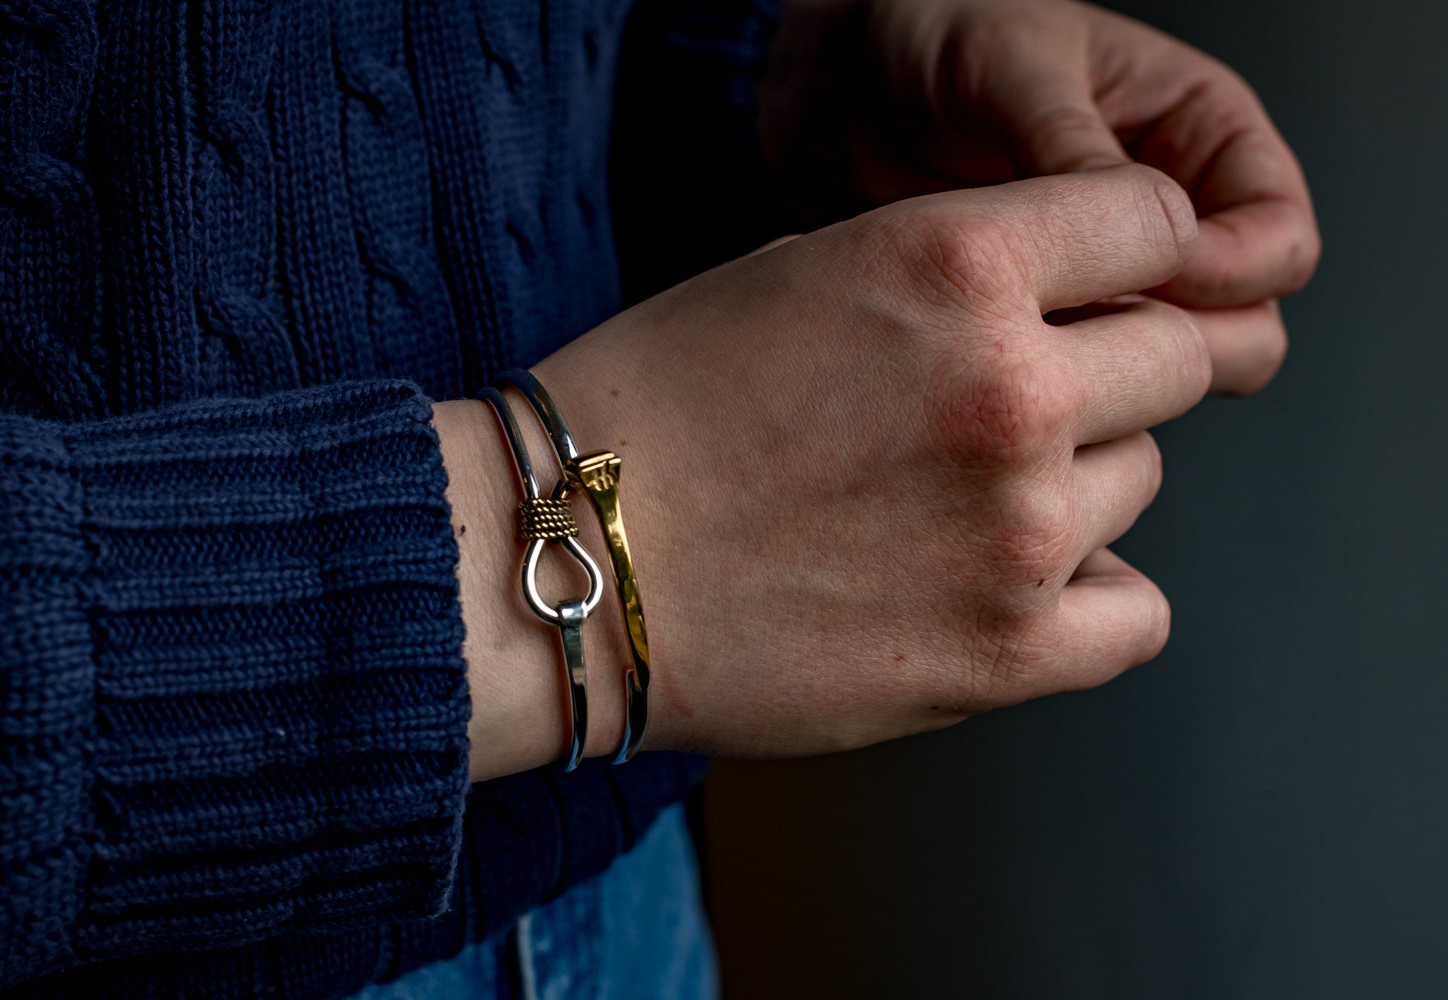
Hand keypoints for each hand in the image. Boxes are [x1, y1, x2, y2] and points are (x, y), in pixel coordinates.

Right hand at [445, 165, 1210, 773]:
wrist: (559, 566)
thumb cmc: (654, 411)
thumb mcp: (799, 270)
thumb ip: (954, 273)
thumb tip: (1055, 303)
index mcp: (954, 263)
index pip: (1155, 221)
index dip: (1129, 251)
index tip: (1101, 284)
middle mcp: (1009, 388)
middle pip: (1175, 357)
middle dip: (1107, 368)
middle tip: (1006, 402)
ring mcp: (1019, 530)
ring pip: (1142, 481)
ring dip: (1071, 481)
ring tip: (948, 502)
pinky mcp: (1008, 653)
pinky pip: (1138, 610)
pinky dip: (1089, 596)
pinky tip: (1003, 582)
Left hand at [760, 0, 1319, 394]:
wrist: (832, 83)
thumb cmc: (930, 35)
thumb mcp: (1008, 62)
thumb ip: (1071, 144)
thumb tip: (1134, 230)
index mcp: (1198, 135)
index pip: (1277, 242)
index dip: (1228, 273)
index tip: (1148, 276)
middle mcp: (1167, 219)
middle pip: (1243, 328)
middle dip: (1183, 345)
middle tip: (1087, 330)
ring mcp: (1103, 283)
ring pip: (1163, 375)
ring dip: (1111, 380)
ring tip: (1029, 342)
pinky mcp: (1036, 326)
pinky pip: (1075, 390)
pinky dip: (1049, 394)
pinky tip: (990, 365)